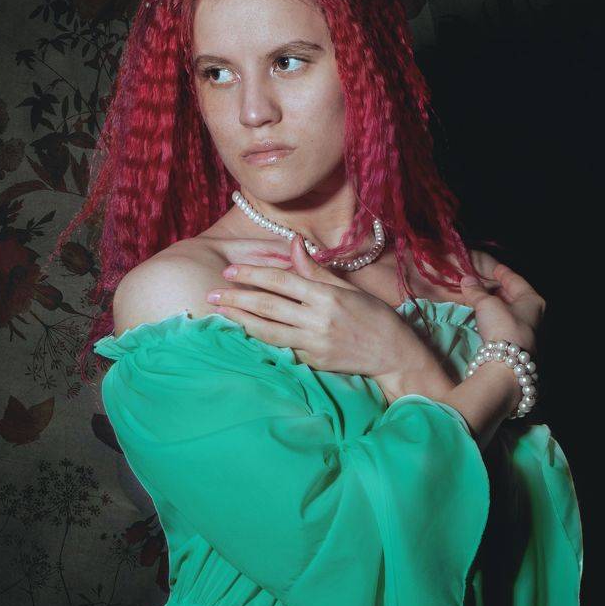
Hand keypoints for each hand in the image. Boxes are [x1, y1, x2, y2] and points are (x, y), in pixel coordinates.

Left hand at [204, 232, 433, 379]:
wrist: (393, 354)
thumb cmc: (372, 315)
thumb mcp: (346, 288)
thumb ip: (315, 269)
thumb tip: (293, 243)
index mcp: (326, 296)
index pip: (281, 281)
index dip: (253, 275)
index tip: (230, 272)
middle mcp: (318, 320)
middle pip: (268, 306)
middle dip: (237, 298)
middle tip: (211, 292)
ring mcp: (314, 344)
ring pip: (268, 330)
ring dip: (240, 321)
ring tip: (219, 312)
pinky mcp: (313, 362)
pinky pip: (281, 348)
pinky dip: (259, 339)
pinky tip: (242, 332)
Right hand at [459, 249, 544, 356]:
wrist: (507, 364)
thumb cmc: (503, 327)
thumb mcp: (487, 304)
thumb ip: (476, 291)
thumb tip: (466, 279)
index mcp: (532, 299)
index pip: (515, 279)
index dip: (502, 272)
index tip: (493, 268)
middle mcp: (533, 314)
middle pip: (513, 295)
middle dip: (497, 289)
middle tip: (482, 282)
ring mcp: (526, 329)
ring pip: (509, 310)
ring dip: (495, 304)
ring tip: (480, 297)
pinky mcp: (517, 343)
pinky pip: (505, 323)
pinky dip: (495, 317)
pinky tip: (484, 316)